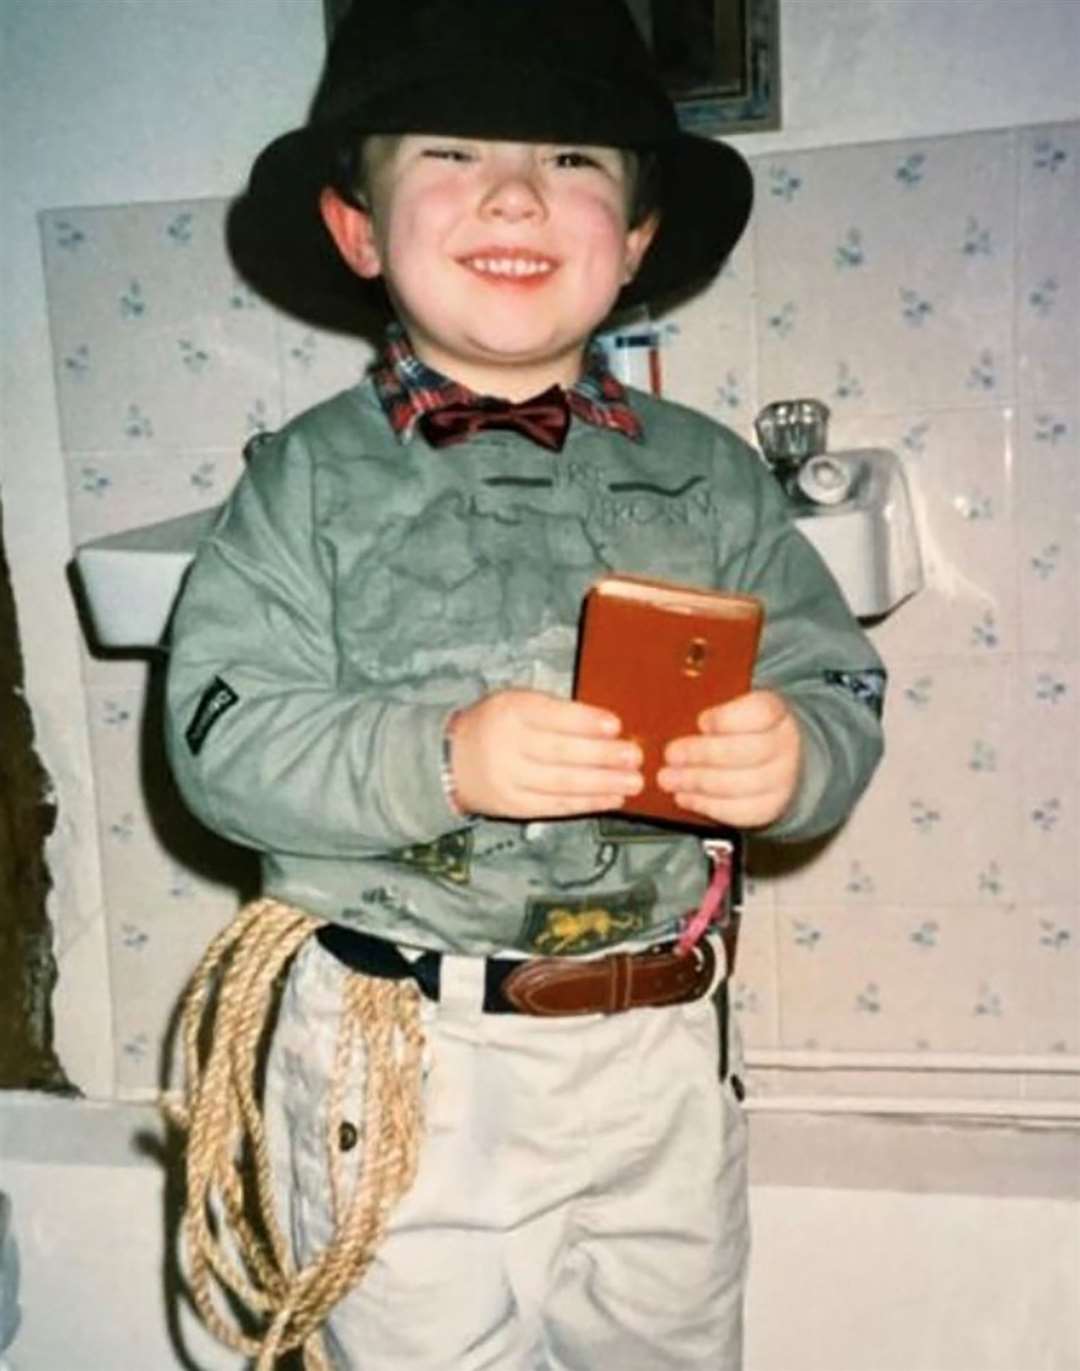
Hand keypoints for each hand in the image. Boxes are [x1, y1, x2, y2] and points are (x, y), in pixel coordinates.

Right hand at [451, 689, 643, 819]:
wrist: (450, 760)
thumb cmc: (497, 724)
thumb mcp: (517, 701)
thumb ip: (555, 710)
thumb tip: (607, 726)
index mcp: (510, 711)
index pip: (552, 716)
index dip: (585, 722)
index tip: (616, 725)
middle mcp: (507, 745)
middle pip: (561, 753)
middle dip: (603, 757)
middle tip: (635, 758)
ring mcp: (509, 779)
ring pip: (562, 784)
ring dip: (602, 784)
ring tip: (633, 782)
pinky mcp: (514, 806)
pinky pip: (555, 806)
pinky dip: (587, 803)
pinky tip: (612, 798)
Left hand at [656, 689, 800, 827]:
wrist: (776, 758)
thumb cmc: (743, 728)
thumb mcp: (734, 706)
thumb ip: (710, 706)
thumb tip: (674, 709)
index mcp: (777, 712)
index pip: (761, 712)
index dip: (728, 719)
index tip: (701, 722)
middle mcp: (785, 746)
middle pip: (747, 752)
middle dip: (702, 754)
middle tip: (671, 754)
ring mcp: (782, 780)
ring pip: (740, 785)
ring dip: (697, 782)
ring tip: (668, 778)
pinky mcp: (770, 807)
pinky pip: (738, 811)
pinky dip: (706, 805)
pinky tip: (683, 796)